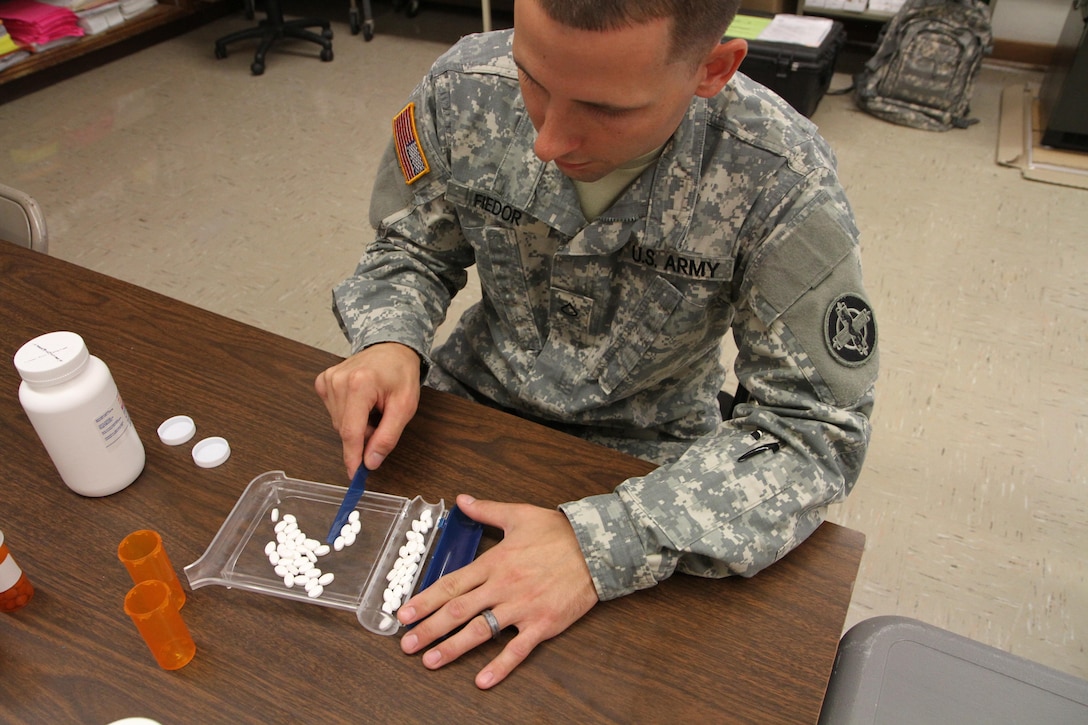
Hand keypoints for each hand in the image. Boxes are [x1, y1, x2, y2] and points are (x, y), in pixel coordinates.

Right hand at [314, 342, 420, 475]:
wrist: (391, 349)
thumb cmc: (400, 374)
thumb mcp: (404, 407)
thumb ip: (387, 437)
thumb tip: (370, 462)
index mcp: (360, 384)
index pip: (351, 432)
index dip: (352, 457)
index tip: (354, 477)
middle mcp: (339, 381)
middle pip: (345, 429)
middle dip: (363, 435)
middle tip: (381, 421)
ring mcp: (328, 380)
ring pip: (338, 423)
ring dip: (356, 425)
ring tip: (373, 408)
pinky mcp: (322, 381)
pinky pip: (332, 412)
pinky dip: (347, 414)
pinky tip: (360, 402)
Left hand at [397, 494, 598, 688]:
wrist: (597, 548)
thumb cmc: (558, 532)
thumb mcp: (519, 514)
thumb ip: (486, 511)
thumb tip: (461, 500)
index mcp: (495, 562)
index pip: (451, 584)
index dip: (425, 601)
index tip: (403, 614)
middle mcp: (503, 586)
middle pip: (458, 610)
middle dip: (429, 628)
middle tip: (406, 645)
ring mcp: (522, 607)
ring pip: (481, 631)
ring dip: (453, 648)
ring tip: (430, 661)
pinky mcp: (542, 624)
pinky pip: (517, 649)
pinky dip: (499, 667)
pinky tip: (482, 681)